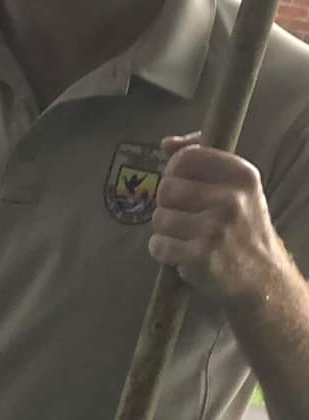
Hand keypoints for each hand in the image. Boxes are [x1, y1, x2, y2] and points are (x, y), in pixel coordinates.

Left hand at [150, 133, 286, 306]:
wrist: (261, 277)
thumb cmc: (241, 228)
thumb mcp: (235, 188)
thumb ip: (201, 159)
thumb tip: (167, 143)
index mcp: (241, 175)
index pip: (186, 157)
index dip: (174, 172)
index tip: (183, 187)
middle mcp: (231, 198)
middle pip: (166, 188)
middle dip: (167, 205)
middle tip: (184, 218)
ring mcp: (216, 228)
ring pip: (159, 218)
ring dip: (164, 231)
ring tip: (185, 238)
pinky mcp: (201, 255)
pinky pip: (158, 245)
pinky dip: (162, 252)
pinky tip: (181, 255)